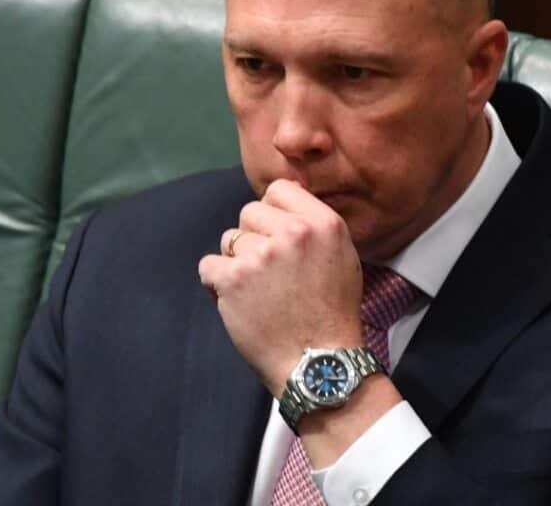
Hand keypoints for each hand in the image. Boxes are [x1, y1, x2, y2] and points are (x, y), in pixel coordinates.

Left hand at [198, 179, 364, 393]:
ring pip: (229, 240)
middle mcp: (294, 232)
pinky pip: (208, 266)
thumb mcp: (342, 256)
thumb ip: (314, 224)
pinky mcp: (234, 279)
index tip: (277, 238)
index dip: (272, 214)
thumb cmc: (332, 313)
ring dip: (237, 263)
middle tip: (270, 274)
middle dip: (253, 239)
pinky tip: (240, 302)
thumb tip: (284, 196)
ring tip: (259, 293)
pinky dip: (217, 285)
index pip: (279, 190)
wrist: (319, 361)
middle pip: (249, 213)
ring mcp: (262, 255)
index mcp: (323, 223)